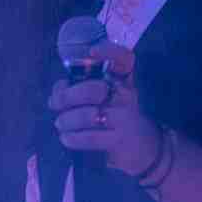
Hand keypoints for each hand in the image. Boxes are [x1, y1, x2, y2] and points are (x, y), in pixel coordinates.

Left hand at [49, 40, 161, 175]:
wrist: (145, 149)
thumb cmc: (119, 121)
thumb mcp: (110, 100)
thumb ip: (84, 90)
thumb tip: (59, 88)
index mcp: (125, 82)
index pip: (126, 60)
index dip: (110, 52)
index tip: (92, 52)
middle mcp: (128, 97)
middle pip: (93, 89)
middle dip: (67, 97)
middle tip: (56, 105)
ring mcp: (126, 118)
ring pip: (87, 115)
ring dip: (66, 121)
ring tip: (61, 124)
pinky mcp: (120, 140)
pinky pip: (88, 138)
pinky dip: (72, 138)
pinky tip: (68, 138)